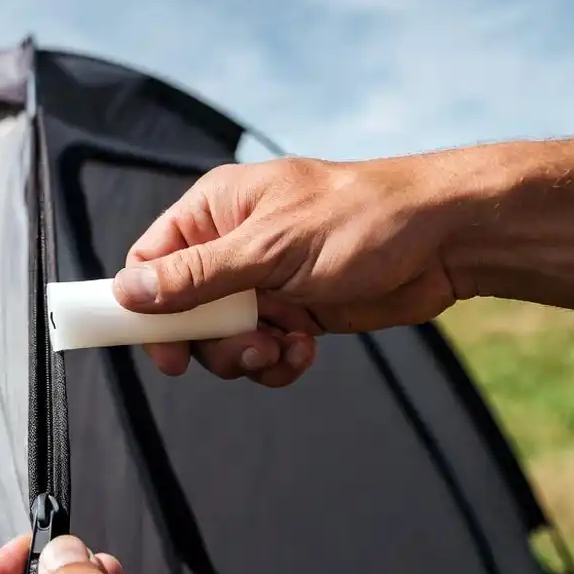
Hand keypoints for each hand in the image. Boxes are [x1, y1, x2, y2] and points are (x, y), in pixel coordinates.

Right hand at [112, 154, 466, 386]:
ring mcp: (264, 281)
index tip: (162, 348)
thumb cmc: (360, 221)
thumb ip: (197, 276)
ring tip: (281, 348)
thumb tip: (129, 291)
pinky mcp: (295, 312)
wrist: (445, 240)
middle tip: (243, 349)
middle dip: (208, 341)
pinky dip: (277, 362)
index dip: (144, 306)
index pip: (151, 260)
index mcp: (216, 211)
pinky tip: (306, 350)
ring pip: (221, 338)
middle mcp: (233, 246)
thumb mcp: (269, 249)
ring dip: (245, 355)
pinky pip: (262, 350)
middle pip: (182, 310)